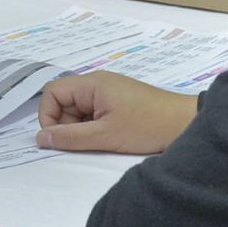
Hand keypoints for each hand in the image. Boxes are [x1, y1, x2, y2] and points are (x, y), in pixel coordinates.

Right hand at [36, 72, 197, 154]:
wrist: (187, 124)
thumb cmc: (147, 126)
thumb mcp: (105, 135)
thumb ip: (70, 137)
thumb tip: (40, 137)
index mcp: (92, 83)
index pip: (52, 92)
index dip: (48, 115)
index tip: (57, 138)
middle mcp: (97, 83)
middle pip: (64, 101)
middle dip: (66, 124)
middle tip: (84, 143)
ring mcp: (109, 93)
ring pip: (79, 110)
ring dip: (81, 128)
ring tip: (101, 141)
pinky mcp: (119, 103)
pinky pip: (95, 113)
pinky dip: (95, 127)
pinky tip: (110, 138)